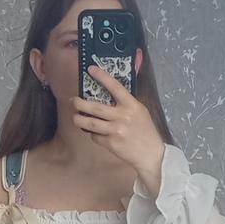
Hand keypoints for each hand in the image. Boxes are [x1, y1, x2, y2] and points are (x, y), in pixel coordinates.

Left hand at [71, 63, 164, 186]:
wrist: (151, 154)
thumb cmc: (145, 131)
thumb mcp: (140, 111)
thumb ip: (126, 102)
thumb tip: (109, 93)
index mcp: (131, 105)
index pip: (115, 87)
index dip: (102, 77)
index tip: (91, 69)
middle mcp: (122, 116)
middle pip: (95, 108)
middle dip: (80, 104)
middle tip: (74, 101)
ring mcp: (116, 131)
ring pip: (91, 124)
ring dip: (79, 120)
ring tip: (75, 118)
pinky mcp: (111, 143)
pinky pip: (95, 137)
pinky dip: (92, 134)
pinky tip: (94, 133)